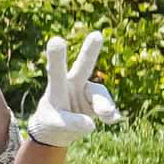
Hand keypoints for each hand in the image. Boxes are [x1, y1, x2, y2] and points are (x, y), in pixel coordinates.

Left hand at [26, 29, 118, 147]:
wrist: (60, 129)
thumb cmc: (51, 120)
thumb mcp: (53, 123)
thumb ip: (70, 122)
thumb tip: (93, 122)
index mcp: (57, 85)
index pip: (56, 70)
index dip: (57, 57)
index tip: (56, 40)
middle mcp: (75, 83)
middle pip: (84, 66)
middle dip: (90, 51)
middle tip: (96, 34)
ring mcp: (89, 93)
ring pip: (99, 93)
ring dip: (103, 105)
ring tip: (105, 116)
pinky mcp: (100, 105)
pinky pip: (108, 110)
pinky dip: (110, 115)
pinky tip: (112, 119)